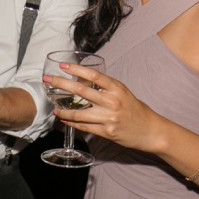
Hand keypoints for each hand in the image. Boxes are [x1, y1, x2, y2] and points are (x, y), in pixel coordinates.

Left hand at [45, 62, 161, 152]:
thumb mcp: (123, 93)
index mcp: (117, 89)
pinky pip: (84, 127)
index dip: (76, 69)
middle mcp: (112, 102)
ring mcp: (108, 118)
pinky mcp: (106, 132)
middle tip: (47, 80)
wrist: (150, 131)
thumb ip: (106, 88)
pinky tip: (64, 120)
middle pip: (81, 91)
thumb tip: (85, 81)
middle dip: (61, 84)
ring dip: (62, 110)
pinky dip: (72, 123)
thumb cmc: (136, 110)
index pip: (93, 75)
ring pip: (78, 113)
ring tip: (54, 108)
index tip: (63, 66)